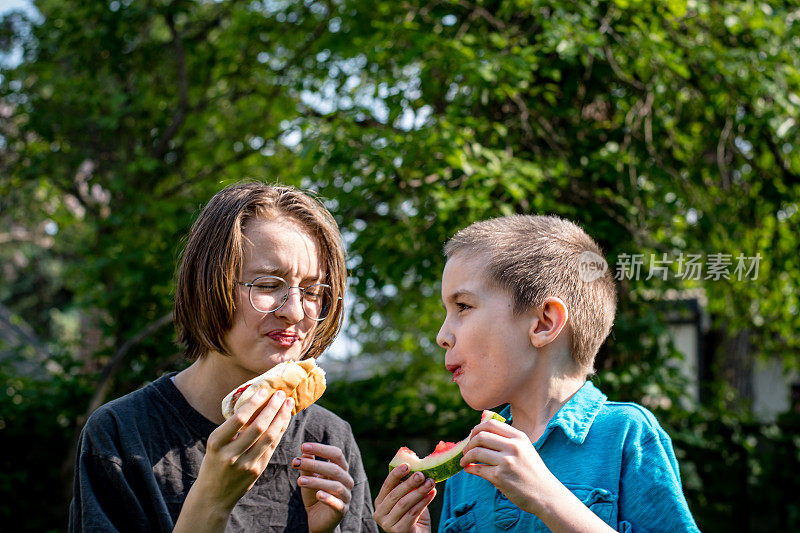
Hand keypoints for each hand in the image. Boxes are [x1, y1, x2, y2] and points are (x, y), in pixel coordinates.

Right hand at [179, 388, 293, 524]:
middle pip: (258, 427)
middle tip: (281, 393)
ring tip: (288, 403)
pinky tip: (285, 419)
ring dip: (281, 418)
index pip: (239, 419)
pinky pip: (272, 446)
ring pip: (269, 437)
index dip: (254, 403)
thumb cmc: (214, 462)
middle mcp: (231, 454)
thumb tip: (256, 401)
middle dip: (272, 408)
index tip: (264, 390)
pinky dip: (280, 430)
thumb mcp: (216, 444)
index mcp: (216, 443)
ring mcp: (246, 464)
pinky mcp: (257, 470)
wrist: (213, 496)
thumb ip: (232, 428)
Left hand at [293, 442, 353, 532]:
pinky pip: (337, 504)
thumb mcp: (309, 479)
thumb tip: (305, 453)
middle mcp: (346, 481)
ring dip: (316, 482)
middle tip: (296, 463)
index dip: (321, 449)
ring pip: (335, 486)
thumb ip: (308, 467)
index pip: (336, 454)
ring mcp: (346, 496)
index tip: (303, 446)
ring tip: (299, 481)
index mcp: (341, 469)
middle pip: (335, 469)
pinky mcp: (341, 510)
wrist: (318, 519)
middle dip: (314, 464)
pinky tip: (318, 495)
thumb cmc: (315, 494)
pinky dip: (328, 498)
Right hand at [373, 464, 435, 532]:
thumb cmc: (413, 515)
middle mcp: (380, 514)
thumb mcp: (408, 498)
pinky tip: (432, 494)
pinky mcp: (398, 532)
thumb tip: (416, 465)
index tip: (407, 465)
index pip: (386, 486)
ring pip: (404, 504)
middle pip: (395, 495)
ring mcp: (387, 524)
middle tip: (422, 475)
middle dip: (409, 483)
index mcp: (380, 502)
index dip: (395, 475)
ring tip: (430, 483)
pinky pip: (412, 514)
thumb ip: (408, 486)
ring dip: (419, 492)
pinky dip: (423, 502)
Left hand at [460, 418, 550, 514]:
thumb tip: (481, 423)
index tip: (472, 436)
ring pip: (476, 452)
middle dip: (469, 443)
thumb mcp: (525, 449)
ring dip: (466, 457)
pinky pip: (478, 469)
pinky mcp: (499, 477)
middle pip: (481, 436)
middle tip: (465, 450)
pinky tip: (468, 469)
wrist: (545, 495)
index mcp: (519, 437)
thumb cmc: (532, 471)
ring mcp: (506, 462)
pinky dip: (469, 468)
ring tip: (464, 461)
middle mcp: (513, 446)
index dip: (477, 429)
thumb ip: (506, 437)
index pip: (491, 424)